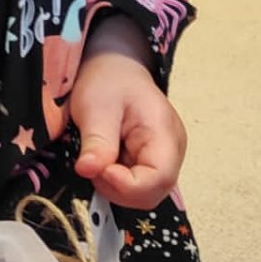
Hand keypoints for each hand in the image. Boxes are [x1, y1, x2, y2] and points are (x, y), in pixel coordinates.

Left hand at [69, 26, 185, 208]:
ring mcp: (162, 158)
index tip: (99, 169)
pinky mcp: (151, 162)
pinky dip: (116, 182)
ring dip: (115, 187)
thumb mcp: (96, 106)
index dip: (127, 185)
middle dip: (118, 189)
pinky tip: (104, 162)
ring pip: (144, 194)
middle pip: (153, 192)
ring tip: (98, 160)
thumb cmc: (109, 80)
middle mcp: (171, 151)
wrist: (115, 67)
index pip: (159, 179)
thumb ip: (97, 141)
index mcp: (164, 134)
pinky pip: (137, 185)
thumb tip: (89, 171)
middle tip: (94, 165)